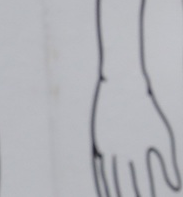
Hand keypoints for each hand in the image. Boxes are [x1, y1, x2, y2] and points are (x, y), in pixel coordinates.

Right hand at [92, 74, 180, 196]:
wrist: (122, 87)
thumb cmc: (147, 113)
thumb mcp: (161, 136)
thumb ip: (168, 164)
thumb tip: (175, 188)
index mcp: (138, 148)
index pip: (144, 183)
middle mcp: (121, 150)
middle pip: (125, 184)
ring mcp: (107, 147)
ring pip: (110, 178)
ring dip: (114, 195)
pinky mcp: (98, 143)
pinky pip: (99, 168)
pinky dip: (102, 182)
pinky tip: (106, 192)